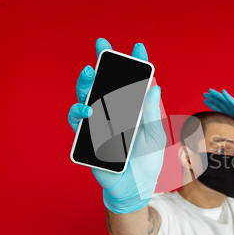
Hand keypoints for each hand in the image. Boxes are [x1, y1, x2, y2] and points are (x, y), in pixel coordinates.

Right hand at [68, 38, 165, 212]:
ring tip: (90, 74)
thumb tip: (155, 87)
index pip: (133, 82)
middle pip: (105, 84)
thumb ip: (152, 113)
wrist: (135, 187)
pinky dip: (80, 112)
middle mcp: (114, 113)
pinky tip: (88, 109)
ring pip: (87, 97)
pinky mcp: (88, 138)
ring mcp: (100, 124)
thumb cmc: (147, 161)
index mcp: (133, 109)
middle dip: (103, 64)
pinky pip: (78, 122)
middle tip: (102, 47)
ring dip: (86, 83)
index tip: (138, 47)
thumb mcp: (155, 136)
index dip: (135, 64)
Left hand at [203, 89, 233, 148]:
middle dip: (213, 98)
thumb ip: (221, 130)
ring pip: (225, 100)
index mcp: (228, 115)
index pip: (218, 108)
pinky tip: (223, 92)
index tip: (204, 100)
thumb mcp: (228, 132)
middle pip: (220, 103)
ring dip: (218, 95)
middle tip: (205, 94)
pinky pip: (233, 102)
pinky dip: (228, 97)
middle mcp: (231, 111)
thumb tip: (211, 135)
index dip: (211, 104)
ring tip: (210, 91)